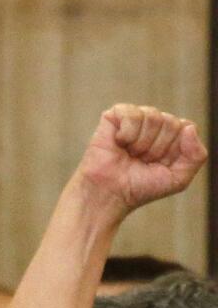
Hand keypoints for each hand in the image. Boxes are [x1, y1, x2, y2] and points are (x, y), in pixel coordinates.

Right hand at [74, 104, 206, 218]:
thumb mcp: (178, 178)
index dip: (173, 148)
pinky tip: (119, 143)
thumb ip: (196, 155)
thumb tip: (188, 128)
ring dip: (142, 143)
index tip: (158, 164)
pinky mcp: (113, 117)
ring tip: (129, 153)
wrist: (109, 194)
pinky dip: (128, 133)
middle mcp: (153, 124)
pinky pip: (132, 114)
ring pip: (153, 117)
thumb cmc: (140, 188)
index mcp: (170, 136)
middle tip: (140, 160)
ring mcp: (134, 119)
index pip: (185, 126)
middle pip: (170, 122)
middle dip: (157, 147)